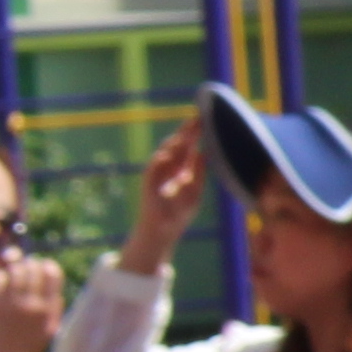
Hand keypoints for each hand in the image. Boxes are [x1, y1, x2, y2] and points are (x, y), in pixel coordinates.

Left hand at [0, 254, 65, 351]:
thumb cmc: (30, 345)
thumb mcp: (51, 326)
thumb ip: (54, 303)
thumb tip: (52, 275)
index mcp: (47, 308)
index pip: (52, 274)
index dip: (48, 265)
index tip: (44, 265)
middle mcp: (29, 303)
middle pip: (31, 269)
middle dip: (29, 263)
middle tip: (26, 264)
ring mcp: (8, 304)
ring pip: (12, 271)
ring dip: (13, 268)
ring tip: (12, 271)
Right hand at [124, 116, 210, 266]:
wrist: (164, 230)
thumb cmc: (180, 211)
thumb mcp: (195, 191)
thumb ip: (198, 174)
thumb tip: (203, 153)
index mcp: (181, 168)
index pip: (188, 146)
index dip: (194, 134)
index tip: (203, 120)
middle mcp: (169, 168)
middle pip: (177, 145)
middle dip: (185, 133)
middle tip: (196, 121)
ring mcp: (157, 174)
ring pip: (164, 153)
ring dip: (174, 143)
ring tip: (186, 134)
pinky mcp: (148, 184)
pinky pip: (151, 169)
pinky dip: (158, 162)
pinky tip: (166, 154)